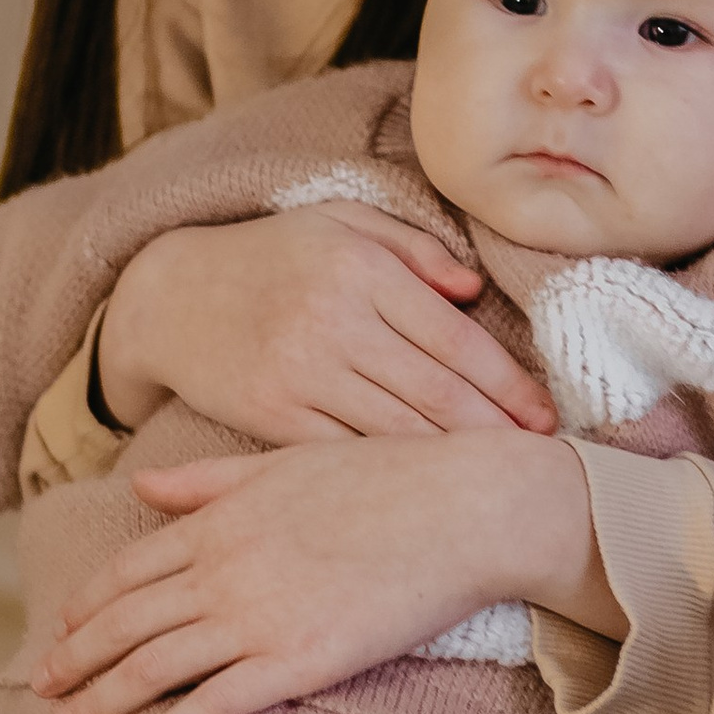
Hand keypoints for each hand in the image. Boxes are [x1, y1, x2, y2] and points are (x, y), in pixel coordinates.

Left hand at [35, 428, 608, 713]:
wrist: (466, 507)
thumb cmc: (392, 475)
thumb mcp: (291, 460)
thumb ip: (211, 479)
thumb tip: (146, 488)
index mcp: (222, 519)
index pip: (130, 570)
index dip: (89, 605)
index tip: (62, 631)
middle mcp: (226, 568)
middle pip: (127, 622)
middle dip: (77, 659)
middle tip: (44, 688)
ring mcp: (259, 617)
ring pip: (156, 666)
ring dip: (103, 699)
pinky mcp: (300, 661)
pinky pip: (217, 703)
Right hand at [94, 202, 555, 443]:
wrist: (167, 297)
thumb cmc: (272, 256)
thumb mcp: (341, 222)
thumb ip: (414, 248)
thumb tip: (474, 290)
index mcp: (361, 270)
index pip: (455, 339)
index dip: (510, 385)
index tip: (546, 417)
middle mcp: (333, 322)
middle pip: (437, 393)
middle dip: (496, 432)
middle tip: (539, 462)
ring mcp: (299, 374)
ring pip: (398, 431)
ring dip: (455, 462)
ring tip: (498, 482)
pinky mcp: (270, 418)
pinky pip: (345, 454)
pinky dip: (391, 476)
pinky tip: (426, 491)